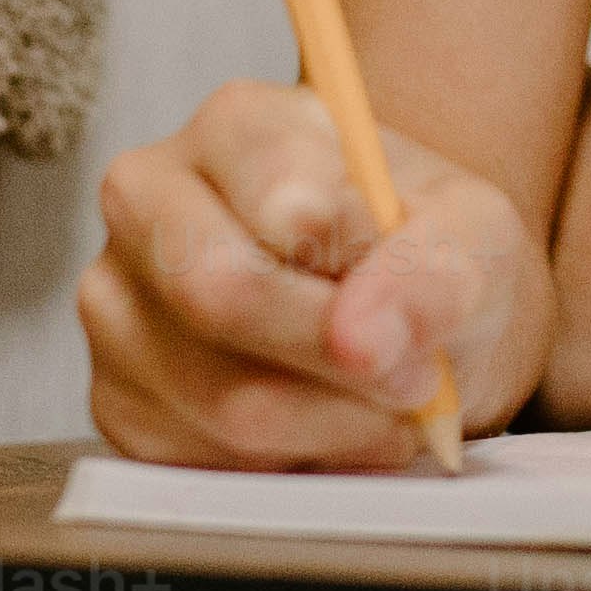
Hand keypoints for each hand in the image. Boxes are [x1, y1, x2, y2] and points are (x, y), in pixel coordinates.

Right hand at [81, 82, 551, 465]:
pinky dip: (294, 464)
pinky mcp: (117, 398)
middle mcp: (149, 198)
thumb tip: (366, 339)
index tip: (415, 310)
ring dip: (334, 425)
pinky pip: (204, 460)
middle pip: (219, 292)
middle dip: (338, 359)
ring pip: (220, 396)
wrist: (399, 324)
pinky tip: (329, 432)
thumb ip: (436, 271)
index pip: (279, 195)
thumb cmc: (427, 257)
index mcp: (238, 125)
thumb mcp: (473, 238)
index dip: (358, 269)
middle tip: (416, 384)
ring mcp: (117, 301)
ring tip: (386, 409)